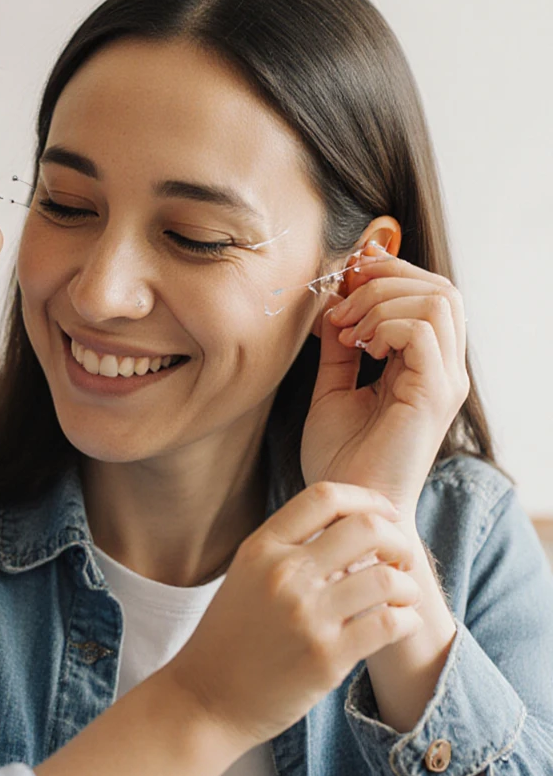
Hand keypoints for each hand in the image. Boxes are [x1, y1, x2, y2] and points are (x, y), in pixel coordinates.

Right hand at [165, 482, 422, 749]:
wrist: (207, 697)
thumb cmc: (230, 635)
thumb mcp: (246, 575)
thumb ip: (288, 549)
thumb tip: (348, 529)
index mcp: (261, 548)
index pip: (324, 497)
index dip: (366, 498)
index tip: (384, 513)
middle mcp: (284, 573)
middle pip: (365, 528)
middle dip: (397, 539)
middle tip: (400, 557)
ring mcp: (307, 615)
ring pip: (386, 577)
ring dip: (407, 585)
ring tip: (402, 596)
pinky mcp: (327, 657)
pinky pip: (390, 624)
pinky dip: (407, 620)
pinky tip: (401, 623)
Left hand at [301, 244, 469, 517]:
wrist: (344, 504)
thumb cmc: (340, 458)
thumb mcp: (333, 387)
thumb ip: (339, 345)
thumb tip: (334, 302)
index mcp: (424, 366)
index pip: (428, 293)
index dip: (388, 270)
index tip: (345, 276)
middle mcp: (442, 370)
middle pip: (440, 288)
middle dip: (385, 278)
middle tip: (342, 304)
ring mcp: (443, 382)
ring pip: (437, 300)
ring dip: (382, 301)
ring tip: (350, 330)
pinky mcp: (433, 396)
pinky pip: (424, 331)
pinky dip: (386, 324)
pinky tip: (361, 347)